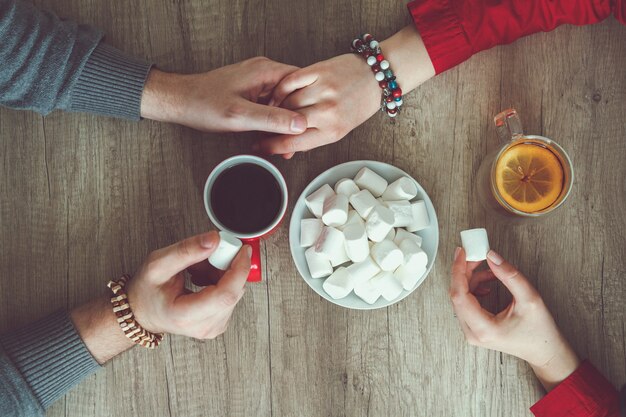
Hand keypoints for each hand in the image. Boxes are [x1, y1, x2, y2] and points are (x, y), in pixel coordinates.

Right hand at [127, 231, 250, 339]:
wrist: (142, 311)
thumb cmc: (146, 291)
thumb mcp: (158, 264)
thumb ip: (187, 250)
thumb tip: (215, 240)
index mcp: (185, 316)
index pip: (226, 294)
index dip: (239, 269)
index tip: (241, 250)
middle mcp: (204, 327)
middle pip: (233, 291)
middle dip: (225, 266)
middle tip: (205, 255)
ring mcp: (213, 327)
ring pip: (234, 291)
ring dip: (221, 272)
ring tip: (196, 269)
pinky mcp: (220, 322)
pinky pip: (231, 295)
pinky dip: (220, 280)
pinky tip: (202, 277)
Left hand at [140, 57, 307, 133]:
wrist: (179, 102)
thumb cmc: (202, 104)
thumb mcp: (240, 116)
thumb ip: (272, 119)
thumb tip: (300, 124)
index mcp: (265, 71)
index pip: (302, 83)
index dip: (308, 105)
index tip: (309, 124)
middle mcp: (263, 72)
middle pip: (295, 94)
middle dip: (297, 117)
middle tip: (297, 139)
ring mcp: (257, 82)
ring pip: (284, 102)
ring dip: (285, 122)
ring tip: (285, 143)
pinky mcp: (251, 92)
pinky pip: (271, 106)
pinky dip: (273, 121)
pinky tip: (271, 137)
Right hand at [255, 53, 380, 157]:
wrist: (375, 77)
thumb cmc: (357, 105)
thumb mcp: (338, 130)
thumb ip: (312, 139)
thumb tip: (287, 151)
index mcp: (332, 131)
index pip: (294, 143)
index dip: (272, 147)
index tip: (260, 148)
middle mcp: (327, 111)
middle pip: (286, 123)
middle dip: (268, 128)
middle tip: (259, 130)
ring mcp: (323, 89)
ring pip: (286, 101)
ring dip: (274, 107)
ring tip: (270, 111)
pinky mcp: (319, 70)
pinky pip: (289, 81)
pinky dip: (279, 88)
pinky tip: (278, 94)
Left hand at [450, 248, 579, 390]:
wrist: (544, 352)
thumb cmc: (539, 331)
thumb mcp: (530, 299)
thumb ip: (510, 276)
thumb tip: (491, 257)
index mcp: (484, 329)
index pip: (459, 295)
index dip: (458, 271)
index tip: (462, 253)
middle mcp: (472, 333)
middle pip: (457, 294)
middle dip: (465, 271)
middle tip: (476, 256)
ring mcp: (471, 332)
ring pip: (460, 297)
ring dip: (472, 279)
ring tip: (490, 271)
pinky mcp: (474, 328)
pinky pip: (465, 303)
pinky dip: (474, 288)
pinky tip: (488, 283)